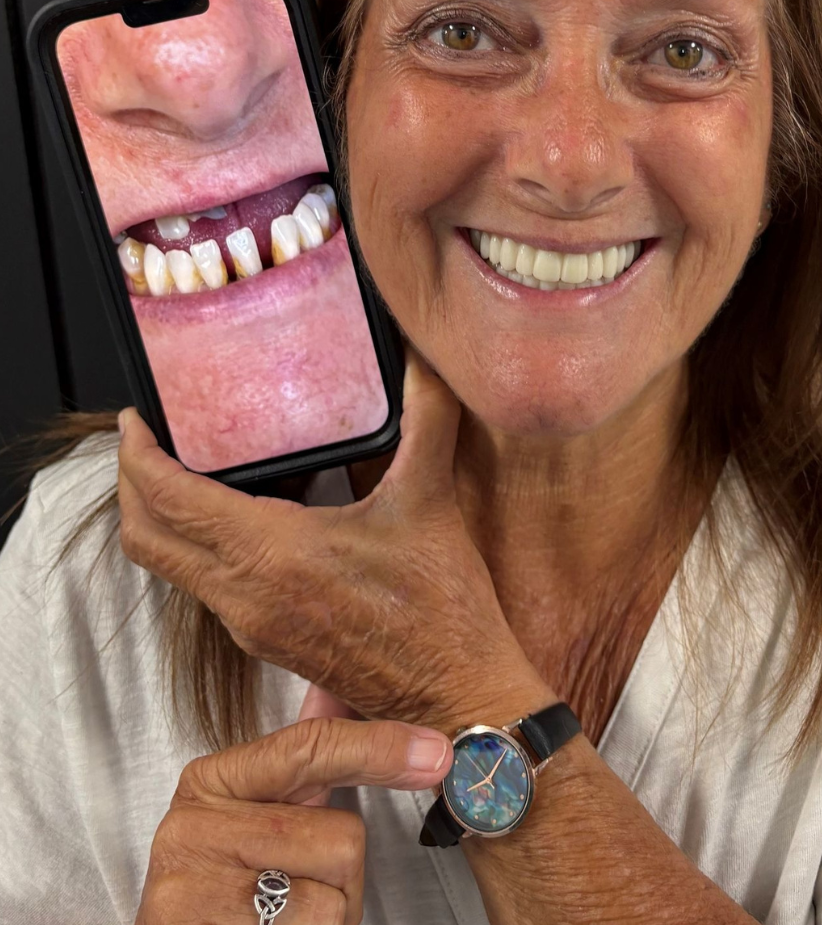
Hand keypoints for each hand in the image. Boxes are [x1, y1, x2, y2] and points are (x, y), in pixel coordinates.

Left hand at [117, 344, 537, 730]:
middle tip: (142, 439)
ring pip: (170, 566)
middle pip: (147, 537)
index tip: (134, 418)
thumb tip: (427, 358)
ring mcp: (250, 624)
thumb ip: (427, 417)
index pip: (171, 500)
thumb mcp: (431, 500)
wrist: (455, 698)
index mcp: (274, 554)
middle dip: (131, 483)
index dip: (139, 455)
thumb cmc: (443, 611)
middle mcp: (247, 595)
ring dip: (158, 517)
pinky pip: (203, 585)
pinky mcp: (264, 640)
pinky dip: (194, 545)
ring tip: (179, 468)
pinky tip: (232, 515)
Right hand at [135, 689, 452, 924]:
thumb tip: (344, 686)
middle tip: (300, 884)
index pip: (310, 747)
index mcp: (211, 783)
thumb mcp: (255, 808)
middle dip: (340, 871)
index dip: (379, 746)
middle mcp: (196, 830)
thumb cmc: (224, 883)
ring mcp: (200, 892)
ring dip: (329, 913)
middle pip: (342, 837)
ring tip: (282, 916)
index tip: (435, 752)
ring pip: (337, 896)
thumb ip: (304, 755)